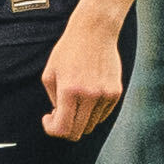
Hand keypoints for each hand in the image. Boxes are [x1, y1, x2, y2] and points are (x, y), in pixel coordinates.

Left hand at [36, 12, 125, 141]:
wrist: (95, 31)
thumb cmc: (68, 50)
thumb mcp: (50, 73)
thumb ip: (53, 99)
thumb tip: (60, 118)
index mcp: (69, 90)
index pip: (62, 129)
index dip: (51, 129)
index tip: (48, 118)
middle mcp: (89, 95)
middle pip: (77, 132)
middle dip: (65, 128)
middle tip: (59, 114)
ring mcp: (105, 95)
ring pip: (91, 125)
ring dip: (80, 119)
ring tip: (73, 102)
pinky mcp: (115, 92)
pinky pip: (102, 115)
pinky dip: (92, 113)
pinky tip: (86, 97)